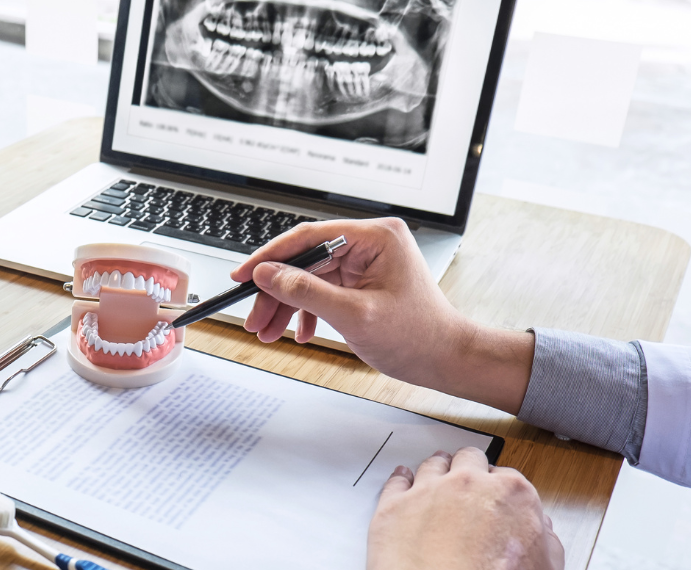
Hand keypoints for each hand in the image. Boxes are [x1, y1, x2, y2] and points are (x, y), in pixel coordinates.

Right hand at [230, 219, 533, 413]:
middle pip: (305, 259)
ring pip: (310, 277)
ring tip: (268, 332)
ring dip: (287, 305)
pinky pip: (323, 289)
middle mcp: (371, 243)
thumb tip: (267, 274)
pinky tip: (299, 332)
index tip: (243, 275)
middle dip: (276, 291)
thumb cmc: (418, 337)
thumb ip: (306, 291)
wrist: (447, 360)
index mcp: (376, 237)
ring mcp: (367, 262)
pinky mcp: (363, 281)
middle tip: (254, 317)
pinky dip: (307, 311)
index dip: (270, 257)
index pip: (309, 237)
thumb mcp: (354, 315)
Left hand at [368, 447, 562, 569]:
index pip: (507, 476)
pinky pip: (396, 482)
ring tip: (436, 474)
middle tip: (467, 482)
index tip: (496, 495)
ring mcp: (428, 491)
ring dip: (436, 469)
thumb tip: (541, 530)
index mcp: (511, 493)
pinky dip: (400, 480)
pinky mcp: (395, 506)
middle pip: (469, 460)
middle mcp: (468, 484)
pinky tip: (403, 479)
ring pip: (432, 465)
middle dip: (469, 468)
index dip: (500, 487)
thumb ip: (545, 539)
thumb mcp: (545, 565)